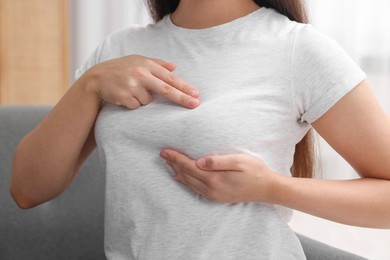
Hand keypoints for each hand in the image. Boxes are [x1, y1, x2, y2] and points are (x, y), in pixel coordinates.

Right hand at [84, 54, 199, 108]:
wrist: (96, 78)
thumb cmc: (121, 69)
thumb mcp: (138, 61)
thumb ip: (157, 63)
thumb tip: (175, 66)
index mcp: (146, 64)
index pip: (169, 78)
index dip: (184, 86)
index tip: (196, 94)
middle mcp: (141, 74)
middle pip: (166, 90)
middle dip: (182, 98)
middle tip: (195, 104)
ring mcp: (132, 85)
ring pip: (148, 100)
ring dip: (143, 99)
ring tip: (131, 90)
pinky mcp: (124, 97)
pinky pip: (137, 106)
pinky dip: (133, 103)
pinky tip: (124, 95)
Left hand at [160, 149, 280, 202]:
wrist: (267, 189)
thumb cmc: (255, 171)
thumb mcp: (239, 161)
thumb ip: (218, 161)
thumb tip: (199, 161)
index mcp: (214, 179)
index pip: (189, 166)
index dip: (176, 158)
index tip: (165, 151)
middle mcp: (211, 189)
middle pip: (186, 175)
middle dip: (173, 164)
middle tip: (163, 154)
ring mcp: (213, 195)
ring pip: (189, 183)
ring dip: (178, 172)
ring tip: (169, 163)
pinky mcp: (217, 197)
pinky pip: (195, 189)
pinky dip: (185, 182)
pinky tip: (181, 178)